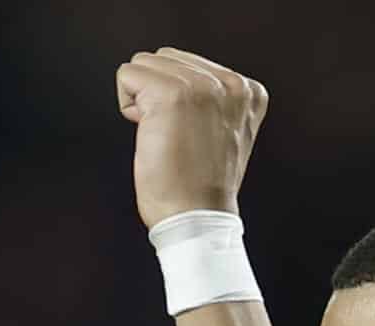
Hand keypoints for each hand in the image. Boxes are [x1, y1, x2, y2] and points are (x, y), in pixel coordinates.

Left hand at [115, 48, 268, 228]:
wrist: (198, 218)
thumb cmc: (202, 186)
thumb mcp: (225, 132)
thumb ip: (212, 100)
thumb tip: (175, 74)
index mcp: (248, 91)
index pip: (189, 64)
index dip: (178, 101)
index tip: (193, 137)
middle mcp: (230, 82)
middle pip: (165, 58)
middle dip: (158, 94)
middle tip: (176, 137)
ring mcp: (202, 86)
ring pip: (145, 63)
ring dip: (143, 99)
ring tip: (166, 135)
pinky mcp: (172, 93)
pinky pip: (126, 75)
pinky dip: (127, 106)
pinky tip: (151, 134)